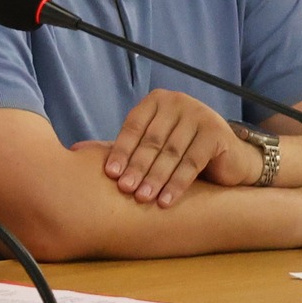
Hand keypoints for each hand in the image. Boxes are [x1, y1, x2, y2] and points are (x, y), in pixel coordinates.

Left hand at [103, 90, 246, 206]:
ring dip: (155, 178)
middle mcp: (178, 102)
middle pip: (152, 140)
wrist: (227, 160)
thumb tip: (74, 151)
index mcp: (156, 101)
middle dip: (137, 168)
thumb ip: (119, 148)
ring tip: (143, 199)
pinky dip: (177, 184)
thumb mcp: (150, 147)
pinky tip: (165, 201)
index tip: (110, 175)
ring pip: (171, 153)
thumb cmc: (181, 153)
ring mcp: (199, 114)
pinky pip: (192, 163)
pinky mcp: (216, 132)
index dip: (121, 151)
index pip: (133, 126)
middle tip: (125, 191)